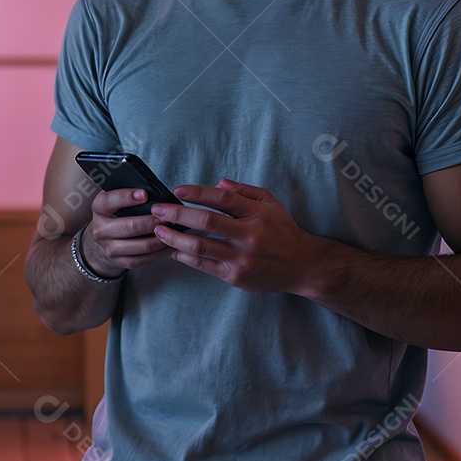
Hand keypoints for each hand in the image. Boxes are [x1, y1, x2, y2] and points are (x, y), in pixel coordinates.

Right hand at [81, 188, 172, 276]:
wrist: (101, 241)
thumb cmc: (114, 214)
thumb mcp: (114, 199)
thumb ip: (128, 193)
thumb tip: (153, 190)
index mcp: (99, 209)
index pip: (108, 201)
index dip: (126, 197)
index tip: (144, 194)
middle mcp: (101, 230)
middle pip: (129, 227)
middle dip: (151, 221)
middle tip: (168, 216)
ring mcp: (110, 248)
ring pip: (141, 245)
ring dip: (160, 238)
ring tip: (173, 230)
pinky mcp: (120, 262)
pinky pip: (144, 259)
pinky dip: (160, 252)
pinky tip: (170, 244)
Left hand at [149, 179, 323, 293]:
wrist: (302, 266)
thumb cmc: (283, 231)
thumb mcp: (271, 204)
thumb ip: (245, 192)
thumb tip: (218, 183)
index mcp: (257, 214)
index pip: (222, 199)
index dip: (198, 193)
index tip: (177, 190)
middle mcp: (249, 235)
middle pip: (207, 222)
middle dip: (178, 214)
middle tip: (158, 209)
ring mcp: (241, 258)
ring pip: (201, 247)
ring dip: (175, 238)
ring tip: (158, 230)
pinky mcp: (236, 276)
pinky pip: (204, 265)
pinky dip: (185, 257)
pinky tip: (173, 250)